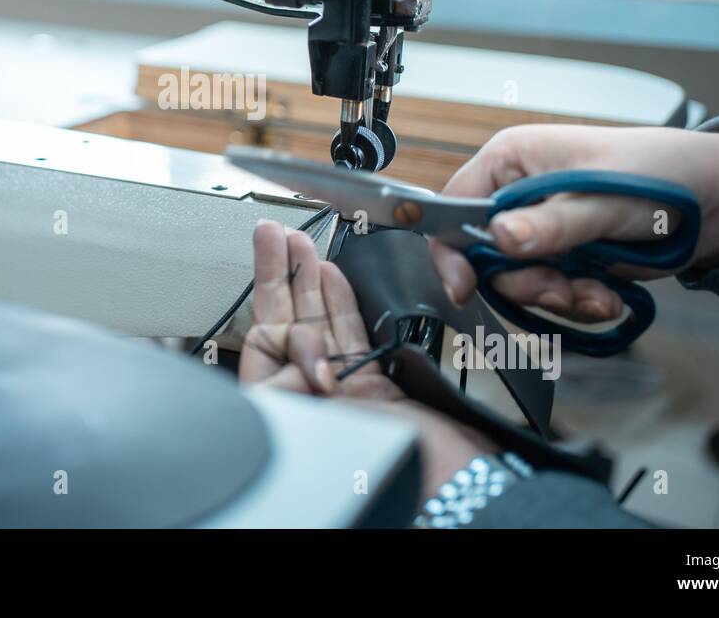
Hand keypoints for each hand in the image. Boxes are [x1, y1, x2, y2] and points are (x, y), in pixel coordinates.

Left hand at [241, 219, 493, 494]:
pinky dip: (342, 302)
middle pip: (286, 326)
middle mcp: (310, 400)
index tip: (277, 275)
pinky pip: (350, 335)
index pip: (264, 345)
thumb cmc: (390, 474)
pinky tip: (332, 273)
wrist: (454, 483)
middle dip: (281, 276)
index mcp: (287, 412)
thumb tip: (300, 348)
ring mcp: (342, 390)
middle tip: (272, 235)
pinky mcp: (373, 384)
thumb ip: (300, 384)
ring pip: (320, 323)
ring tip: (298, 243)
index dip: (273, 310)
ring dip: (309, 280)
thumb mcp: (323, 424)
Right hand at [430, 125, 718, 321]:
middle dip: (525, 282)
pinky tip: (607, 295)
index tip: (464, 286)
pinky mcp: (564, 256)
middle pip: (485, 255)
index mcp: (512, 160)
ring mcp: (541, 227)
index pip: (455, 207)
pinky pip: (550, 294)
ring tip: (597, 293)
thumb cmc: (662, 174)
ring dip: (557, 297)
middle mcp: (518, 194)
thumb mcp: (603, 199)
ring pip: (518, 281)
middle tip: (562, 289)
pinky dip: (577, 302)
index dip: (453, 249)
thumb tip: (500, 238)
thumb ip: (552, 223)